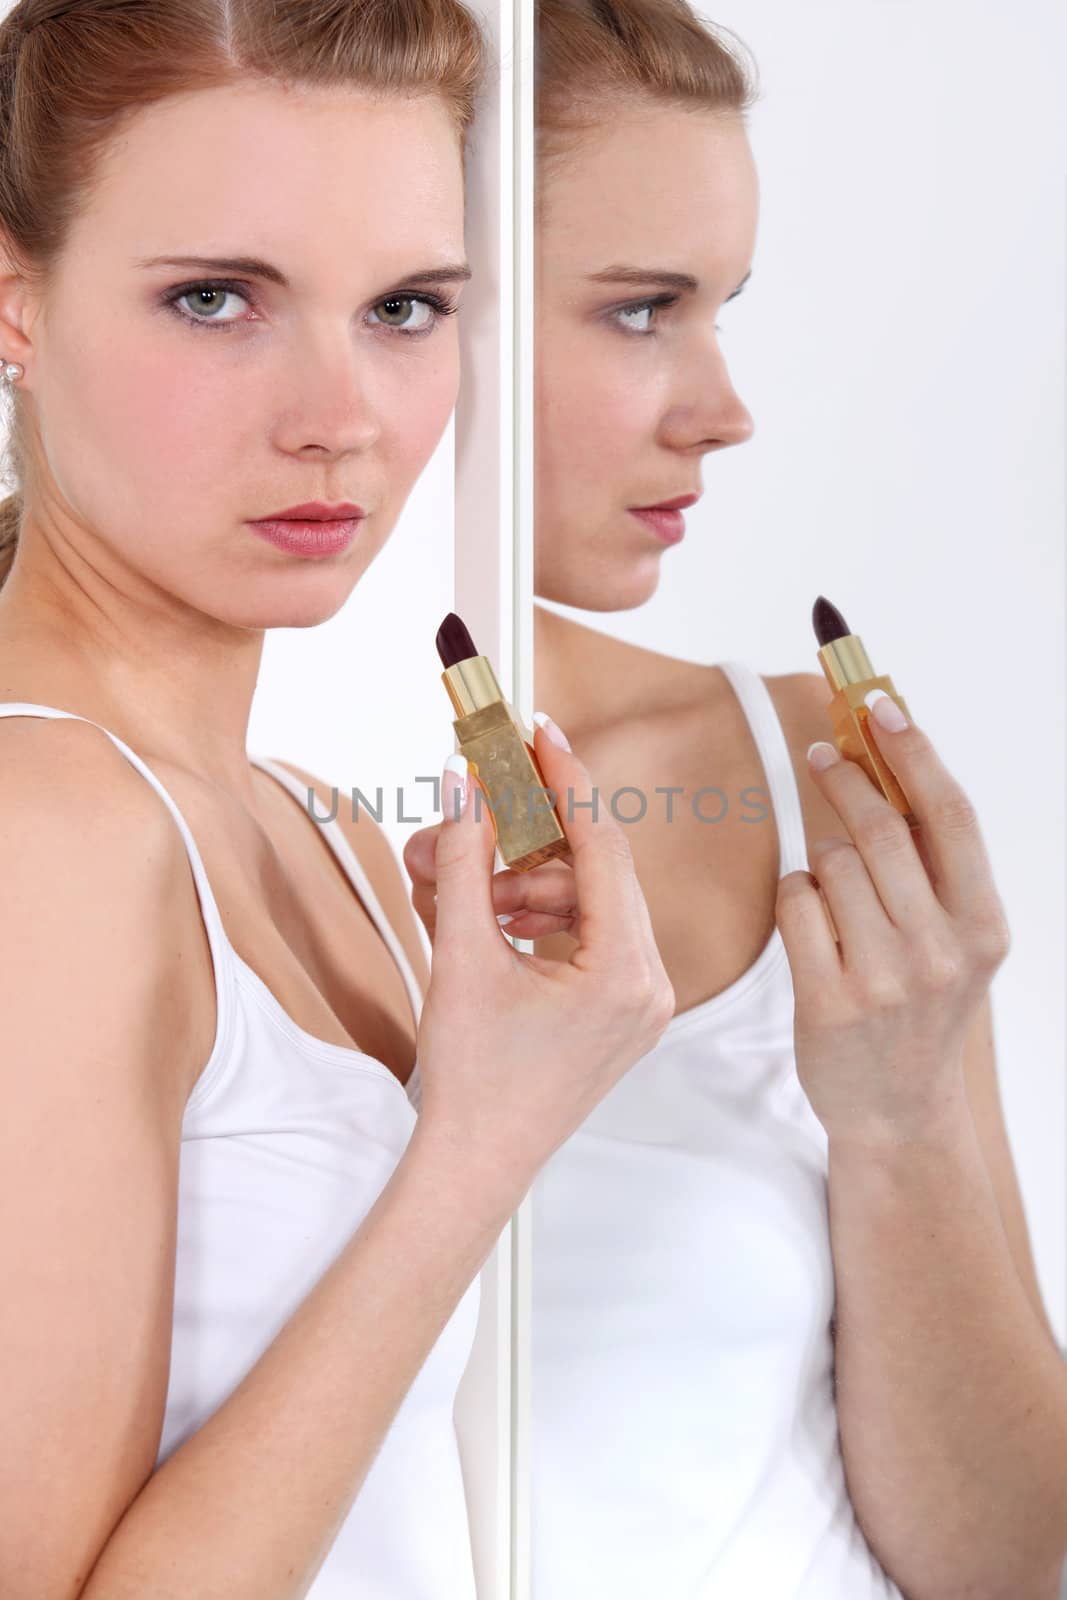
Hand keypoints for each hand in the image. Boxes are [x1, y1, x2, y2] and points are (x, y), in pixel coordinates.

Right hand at [410, 716, 674, 1203]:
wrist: (474, 1165)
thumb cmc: (471, 1077)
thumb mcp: (461, 957)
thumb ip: (464, 859)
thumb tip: (464, 783)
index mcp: (626, 972)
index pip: (602, 845)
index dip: (566, 779)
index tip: (538, 731)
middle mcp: (651, 984)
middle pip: (594, 871)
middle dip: (524, 843)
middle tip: (471, 812)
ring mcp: (643, 1002)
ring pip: (587, 902)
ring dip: (522, 883)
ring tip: (456, 885)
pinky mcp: (623, 1013)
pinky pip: (589, 936)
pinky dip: (540, 917)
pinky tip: (491, 916)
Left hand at [775, 691, 1011, 1146]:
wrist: (898, 1109)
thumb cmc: (921, 1005)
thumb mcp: (954, 939)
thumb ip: (933, 864)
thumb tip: (892, 762)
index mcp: (983, 925)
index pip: (948, 816)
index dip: (914, 752)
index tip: (880, 705)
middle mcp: (941, 950)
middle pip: (880, 831)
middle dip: (847, 782)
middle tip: (822, 754)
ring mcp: (884, 979)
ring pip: (830, 864)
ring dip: (822, 860)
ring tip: (836, 894)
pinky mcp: (829, 1002)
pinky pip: (796, 906)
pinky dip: (797, 899)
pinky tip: (814, 925)